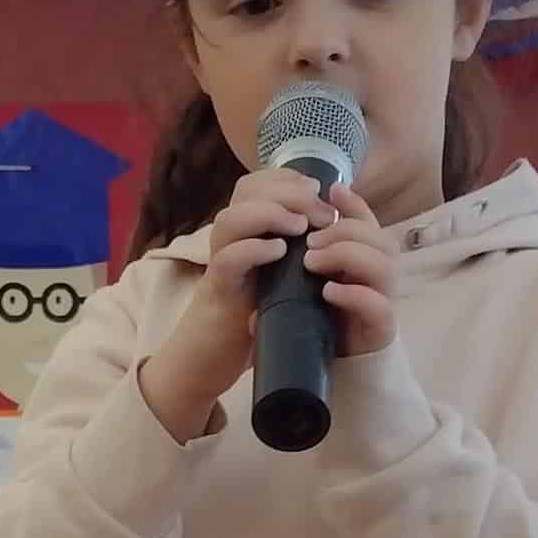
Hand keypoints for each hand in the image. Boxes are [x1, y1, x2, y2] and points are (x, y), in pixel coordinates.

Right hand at [140, 168, 339, 441]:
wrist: (208, 360)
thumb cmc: (247, 317)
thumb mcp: (274, 275)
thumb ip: (291, 250)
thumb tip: (329, 226)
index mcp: (242, 232)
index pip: (255, 184)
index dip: (285, 178)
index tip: (315, 187)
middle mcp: (226, 240)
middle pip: (244, 192)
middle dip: (285, 191)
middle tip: (318, 209)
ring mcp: (218, 265)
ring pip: (230, 220)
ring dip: (269, 214)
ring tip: (300, 226)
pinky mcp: (217, 293)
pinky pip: (227, 261)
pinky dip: (252, 250)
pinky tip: (278, 251)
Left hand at [300, 184, 397, 355]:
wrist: (336, 364)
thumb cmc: (323, 315)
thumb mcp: (310, 278)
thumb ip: (307, 252)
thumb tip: (286, 219)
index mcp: (367, 256)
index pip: (369, 221)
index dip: (353, 204)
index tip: (331, 191)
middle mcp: (382, 274)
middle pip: (379, 238)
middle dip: (343, 232)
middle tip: (309, 241)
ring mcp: (385, 299)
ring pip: (383, 265)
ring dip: (346, 256)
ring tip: (312, 263)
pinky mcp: (382, 327)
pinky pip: (378, 305)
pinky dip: (353, 294)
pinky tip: (327, 292)